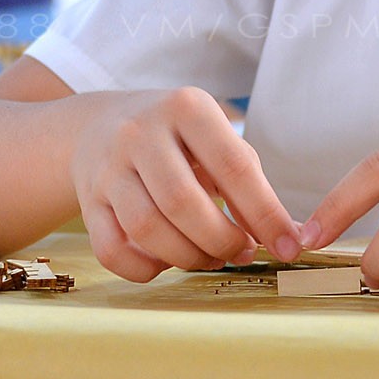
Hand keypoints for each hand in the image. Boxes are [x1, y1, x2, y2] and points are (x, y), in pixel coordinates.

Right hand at [71, 87, 301, 281]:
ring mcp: (108, 167)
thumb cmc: (175, 137)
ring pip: (146, 228)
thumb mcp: (213, 137)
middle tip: (240, 253)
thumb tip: (290, 235)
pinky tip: (165, 263)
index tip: (288, 246)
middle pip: (183, 202)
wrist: (99, 124)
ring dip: (187, 257)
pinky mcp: (88, 200)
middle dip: (221, 240)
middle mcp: (141, 132)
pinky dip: (144, 270)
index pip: (233, 166)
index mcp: (186, 108)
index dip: (265, 214)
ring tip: (209, 258)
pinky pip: (111, 250)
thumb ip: (249, 182)